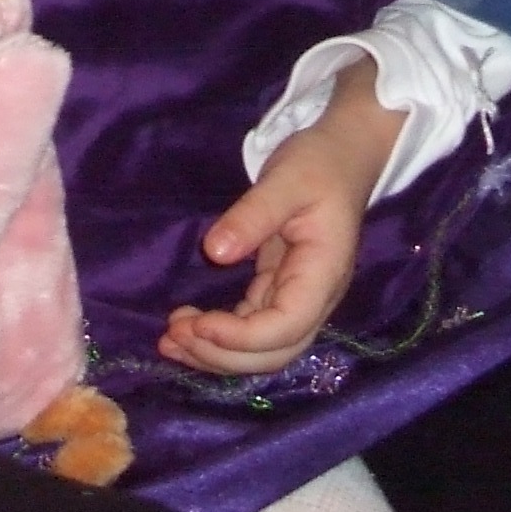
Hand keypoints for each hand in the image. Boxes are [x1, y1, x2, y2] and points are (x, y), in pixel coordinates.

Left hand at [160, 65, 403, 375]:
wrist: (341, 157)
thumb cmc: (317, 164)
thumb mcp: (285, 180)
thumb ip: (253, 215)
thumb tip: (215, 252)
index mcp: (323, 274)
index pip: (286, 327)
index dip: (241, 337)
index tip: (197, 323)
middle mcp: (315, 299)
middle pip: (273, 353)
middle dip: (222, 354)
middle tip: (172, 335)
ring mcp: (299, 299)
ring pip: (262, 351)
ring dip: (216, 354)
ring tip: (169, 341)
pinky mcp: (279, 292)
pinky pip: (251, 329)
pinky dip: (219, 337)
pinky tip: (188, 329)